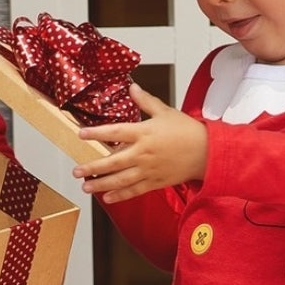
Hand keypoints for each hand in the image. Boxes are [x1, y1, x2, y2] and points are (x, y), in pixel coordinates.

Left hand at [73, 83, 207, 202]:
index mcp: (144, 133)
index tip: (81, 134)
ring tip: (86, 187)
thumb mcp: (165, 112)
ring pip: (120, 180)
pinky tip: (107, 198)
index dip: (96, 133)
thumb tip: (132, 87)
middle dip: (92, 167)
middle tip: (76, 170)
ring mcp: (148, 170)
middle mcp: (143, 153)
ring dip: (101, 184)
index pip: (115, 132)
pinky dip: (120, 196)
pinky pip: (135, 191)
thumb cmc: (188, 131)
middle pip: (112, 162)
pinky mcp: (155, 182)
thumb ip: (146, 101)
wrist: (207, 152)